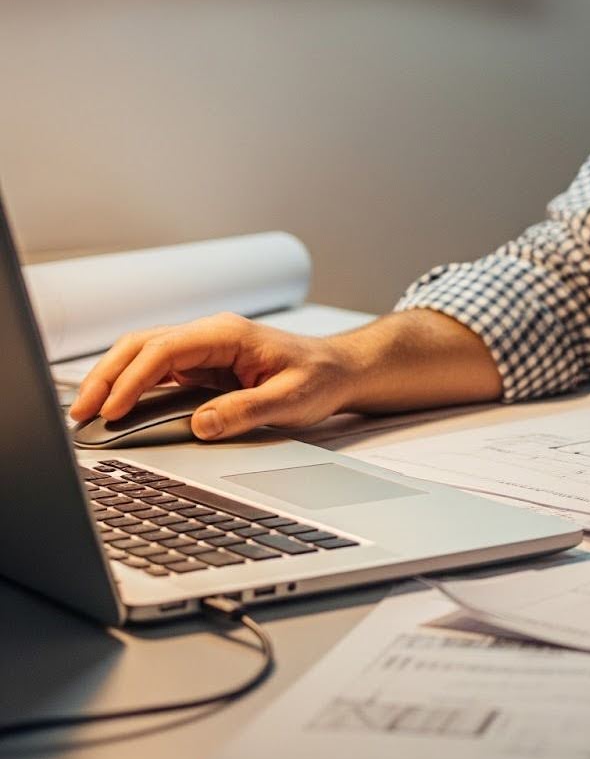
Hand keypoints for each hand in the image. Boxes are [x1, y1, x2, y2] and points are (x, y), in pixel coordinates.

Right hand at [68, 313, 360, 439]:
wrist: (338, 369)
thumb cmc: (319, 377)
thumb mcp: (291, 400)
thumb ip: (246, 411)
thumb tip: (201, 424)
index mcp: (229, 334)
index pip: (166, 348)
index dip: (134, 379)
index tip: (114, 410)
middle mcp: (210, 335)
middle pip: (142, 345)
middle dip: (108, 376)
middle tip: (82, 414)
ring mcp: (203, 349)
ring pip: (142, 354)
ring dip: (112, 380)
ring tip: (86, 414)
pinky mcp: (201, 366)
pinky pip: (155, 371)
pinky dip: (129, 387)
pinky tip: (113, 409)